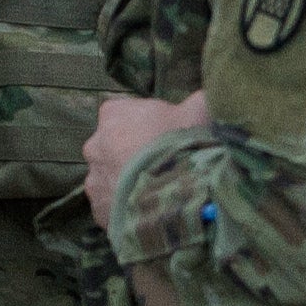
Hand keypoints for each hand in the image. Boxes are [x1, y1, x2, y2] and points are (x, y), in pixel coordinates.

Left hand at [85, 91, 206, 230]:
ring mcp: (94, 179)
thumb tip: (210, 94)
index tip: (165, 136)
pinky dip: (126, 210)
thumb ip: (198, 100)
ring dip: (128, 184)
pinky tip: (148, 211)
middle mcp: (95, 144)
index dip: (146, 125)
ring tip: (157, 192)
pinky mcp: (99, 209)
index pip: (122, 114)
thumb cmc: (181, 144)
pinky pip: (112, 207)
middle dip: (132, 156)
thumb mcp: (198, 111)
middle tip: (162, 166)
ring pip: (111, 179)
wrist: (172, 194)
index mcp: (112, 113)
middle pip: (113, 148)